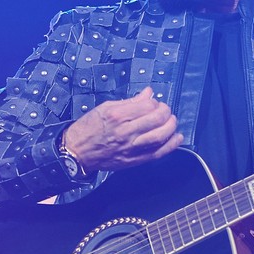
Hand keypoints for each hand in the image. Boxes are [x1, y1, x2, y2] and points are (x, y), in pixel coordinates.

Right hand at [62, 87, 183, 172]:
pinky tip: (177, 138)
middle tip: (165, 110)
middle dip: (166, 112)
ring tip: (172, 121)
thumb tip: (148, 94)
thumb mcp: (105, 107)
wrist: (77, 152)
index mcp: (117, 115)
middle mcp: (125, 131)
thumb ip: (129, 102)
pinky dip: (171, 146)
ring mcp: (130, 147)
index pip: (147, 105)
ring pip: (159, 136)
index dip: (154, 102)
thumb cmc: (89, 128)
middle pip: (156, 119)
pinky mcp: (133, 160)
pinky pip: (157, 153)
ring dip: (171, 127)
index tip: (153, 102)